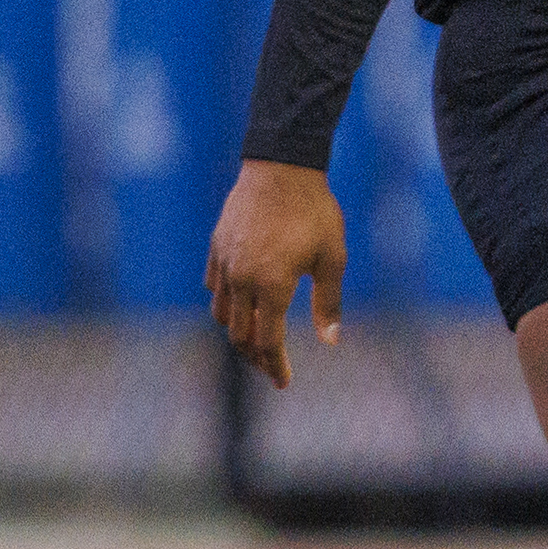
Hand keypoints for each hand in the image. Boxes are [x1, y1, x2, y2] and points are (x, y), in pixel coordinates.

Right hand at [207, 158, 345, 388]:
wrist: (282, 166)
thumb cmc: (315, 212)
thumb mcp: (333, 259)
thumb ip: (329, 303)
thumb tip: (331, 342)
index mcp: (272, 286)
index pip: (267, 342)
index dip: (275, 367)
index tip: (284, 382)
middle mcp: (242, 280)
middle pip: (239, 336)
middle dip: (255, 358)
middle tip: (272, 368)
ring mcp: (225, 263)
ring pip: (222, 314)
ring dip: (238, 334)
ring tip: (256, 341)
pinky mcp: (217, 247)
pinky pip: (214, 287)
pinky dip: (225, 304)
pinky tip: (241, 306)